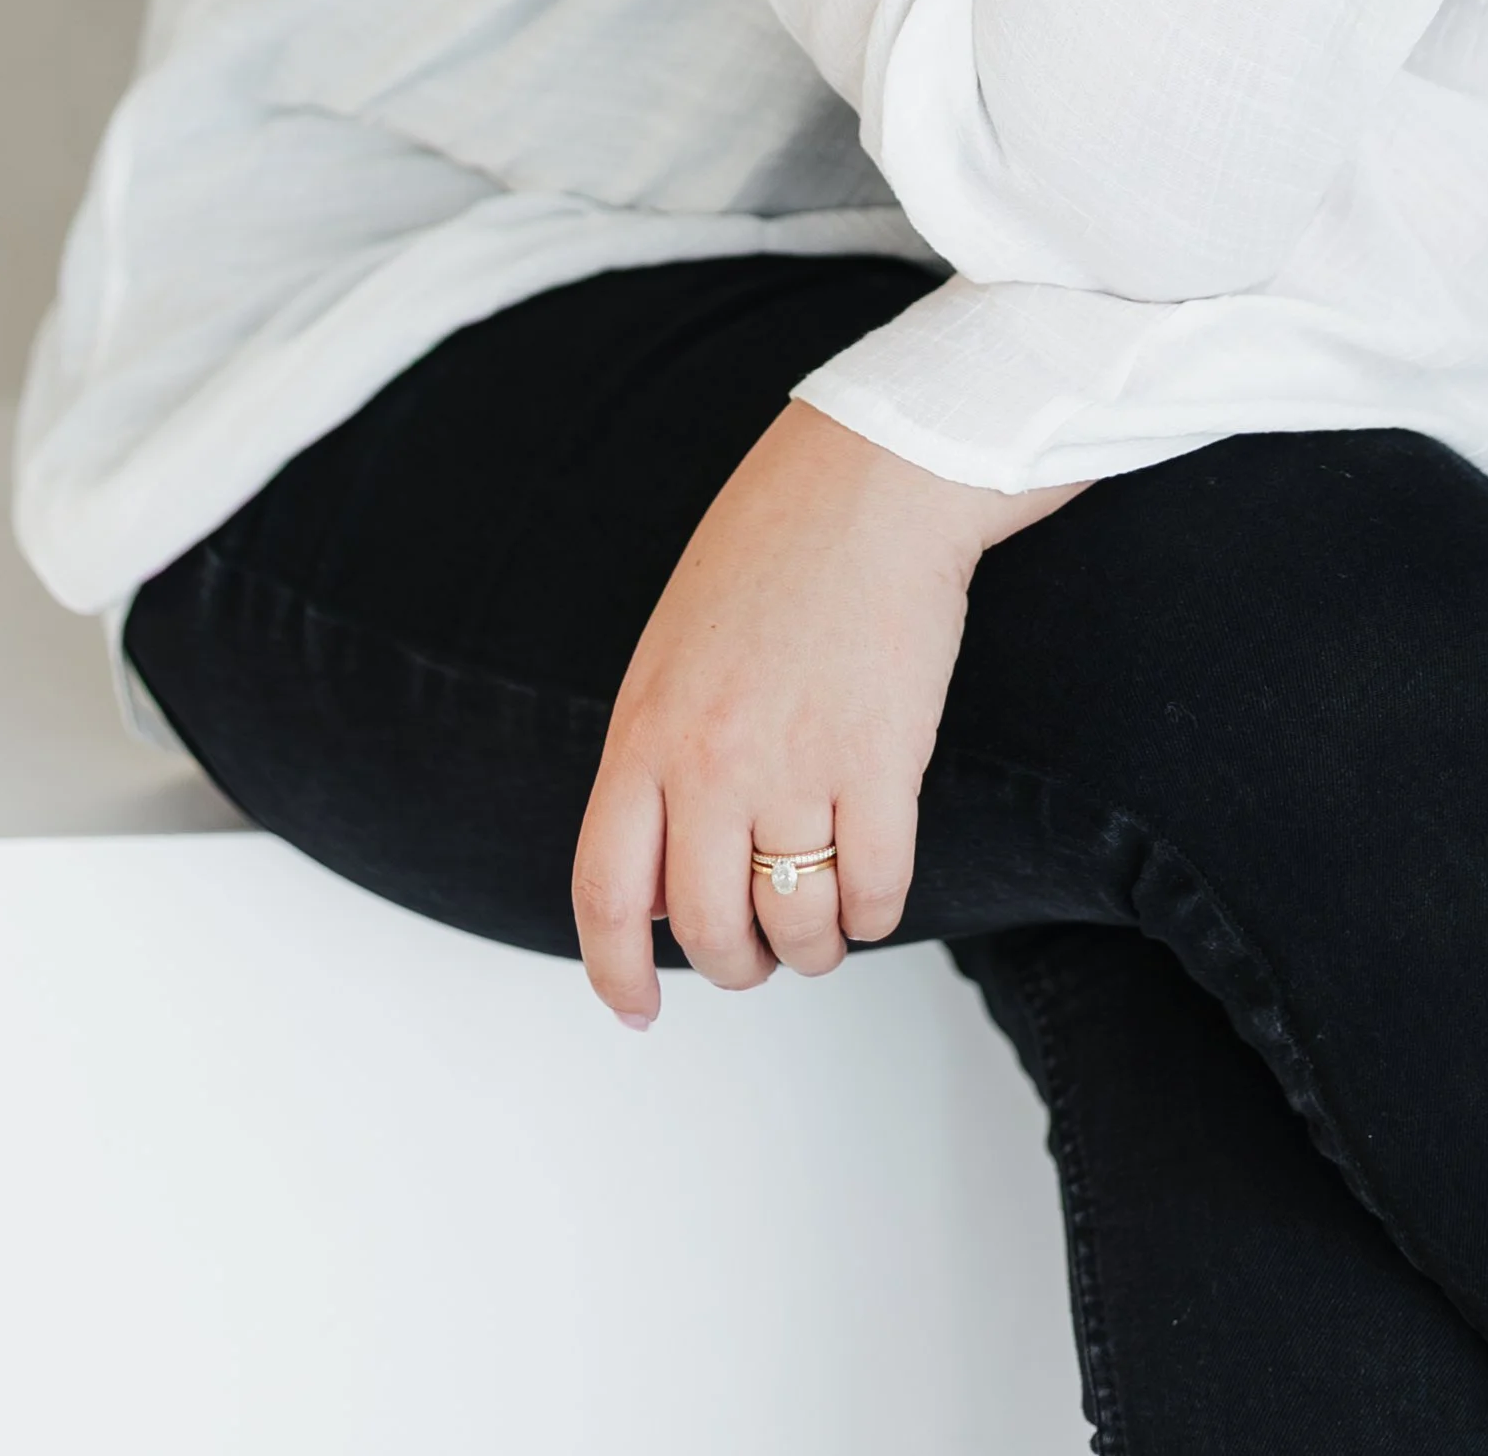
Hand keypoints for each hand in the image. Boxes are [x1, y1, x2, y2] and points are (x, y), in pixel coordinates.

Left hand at [571, 399, 1081, 1025]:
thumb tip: (657, 887)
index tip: (635, 1006)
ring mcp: (798, 765)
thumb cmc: (772, 553)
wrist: (872, 481)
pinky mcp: (882, 762)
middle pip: (708, 930)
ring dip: (813, 948)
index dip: (613, 972)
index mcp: (645, 731)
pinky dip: (875, 913)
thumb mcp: (672, 654)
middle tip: (759, 955)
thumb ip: (655, 761)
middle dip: (736, 966)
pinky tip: (874, 891)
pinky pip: (874, 890)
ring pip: (798, 922)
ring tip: (824, 927)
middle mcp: (711, 762)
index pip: (605, 894)